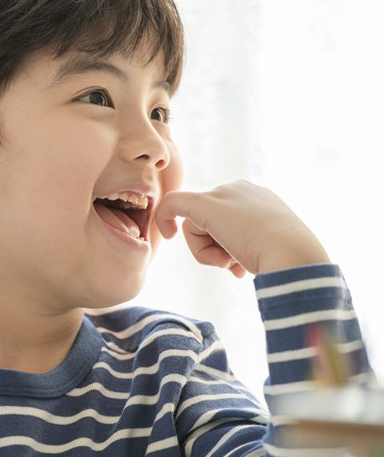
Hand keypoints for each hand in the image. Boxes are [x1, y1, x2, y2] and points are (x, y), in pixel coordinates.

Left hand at [154, 180, 329, 276]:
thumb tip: (238, 259)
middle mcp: (240, 190)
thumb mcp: (267, 248)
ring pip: (195, 227)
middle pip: (207, 222)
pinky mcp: (205, 204)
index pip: (225, 221)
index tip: (236, 266)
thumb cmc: (284, 258)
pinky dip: (164, 218)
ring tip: (232, 261)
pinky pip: (172, 204)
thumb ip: (249, 246)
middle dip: (216, 250)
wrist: (292, 255)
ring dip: (208, 253)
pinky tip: (169, 235)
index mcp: (257, 198)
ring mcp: (223, 195)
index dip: (225, 246)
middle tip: (235, 266)